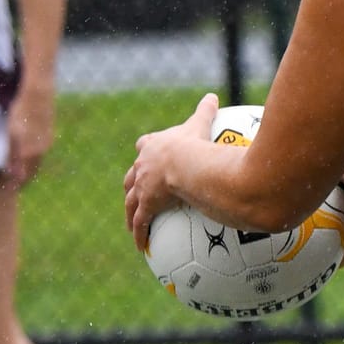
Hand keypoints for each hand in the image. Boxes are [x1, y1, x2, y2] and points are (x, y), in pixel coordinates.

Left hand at [4, 82, 55, 186]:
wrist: (38, 94)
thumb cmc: (20, 112)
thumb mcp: (12, 133)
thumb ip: (12, 153)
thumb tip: (11, 173)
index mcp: (31, 151)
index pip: (25, 174)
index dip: (18, 183)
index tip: (12, 188)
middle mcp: (42, 149)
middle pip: (33, 170)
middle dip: (26, 177)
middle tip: (17, 183)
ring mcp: (48, 142)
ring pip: (39, 160)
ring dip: (31, 167)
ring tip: (22, 170)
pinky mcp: (50, 134)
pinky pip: (42, 151)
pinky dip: (35, 156)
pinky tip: (30, 154)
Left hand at [123, 93, 218, 251]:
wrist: (184, 163)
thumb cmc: (192, 143)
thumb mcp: (199, 123)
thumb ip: (205, 110)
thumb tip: (212, 95)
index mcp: (152, 148)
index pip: (143, 147)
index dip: (144, 151)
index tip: (143, 155)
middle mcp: (142, 168)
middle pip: (131, 177)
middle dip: (131, 184)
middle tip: (133, 192)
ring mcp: (142, 188)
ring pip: (131, 203)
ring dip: (130, 214)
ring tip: (130, 225)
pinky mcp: (146, 206)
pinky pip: (142, 223)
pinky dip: (140, 234)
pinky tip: (141, 247)